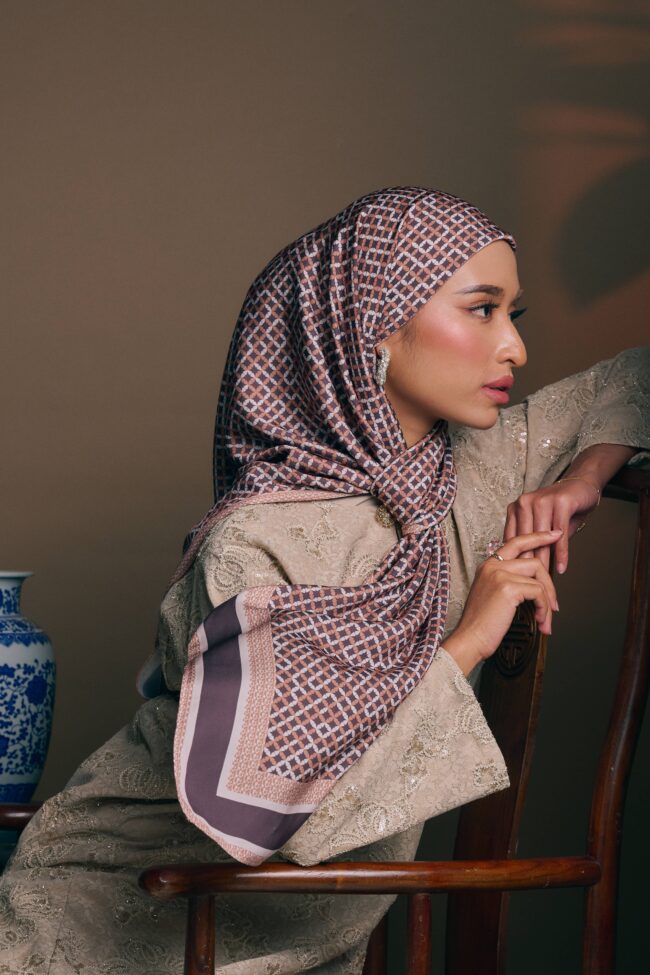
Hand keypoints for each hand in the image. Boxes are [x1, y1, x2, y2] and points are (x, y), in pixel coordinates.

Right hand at [444, 529, 561, 671]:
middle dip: (550, 584)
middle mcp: (493, 565)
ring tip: (545, 619)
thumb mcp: (493, 596)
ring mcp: (500, 575)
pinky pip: (538, 593)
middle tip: (555, 603)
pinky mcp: (508, 588)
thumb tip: (536, 582)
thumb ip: (510, 582)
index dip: (538, 537)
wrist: (470, 639)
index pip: (516, 542)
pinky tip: (539, 621)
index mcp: (488, 565)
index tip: (554, 535)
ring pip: (539, 579)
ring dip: (547, 602)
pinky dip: (544, 608)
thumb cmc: (481, 624)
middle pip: (534, 561)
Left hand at [503, 478, 599, 573]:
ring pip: (540, 539)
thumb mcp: (542, 524)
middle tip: (530, 584)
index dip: (514, 560)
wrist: (581, 485)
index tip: (515, 579)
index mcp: (516, 508)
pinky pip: (559, 534)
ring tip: (545, 580)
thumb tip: (524, 567)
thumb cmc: (560, 508)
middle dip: (528, 565)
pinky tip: (561, 566)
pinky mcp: (560, 503)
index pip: (512, 538)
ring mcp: (542, 501)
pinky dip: (561, 552)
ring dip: (544, 561)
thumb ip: (533, 541)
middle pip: (524, 540)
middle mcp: (525, 503)